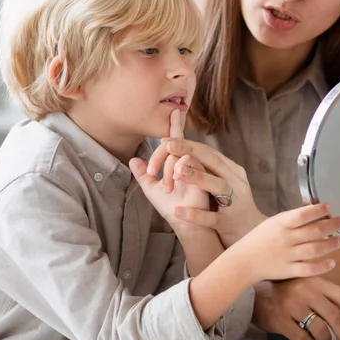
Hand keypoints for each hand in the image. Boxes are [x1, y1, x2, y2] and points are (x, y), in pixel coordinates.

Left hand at [129, 111, 208, 229]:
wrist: (188, 227)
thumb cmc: (173, 208)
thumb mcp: (152, 191)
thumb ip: (143, 175)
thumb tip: (133, 160)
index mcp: (181, 163)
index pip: (177, 142)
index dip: (175, 126)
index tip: (174, 111)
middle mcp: (192, 164)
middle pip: (175, 147)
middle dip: (159, 157)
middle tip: (151, 172)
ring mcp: (200, 172)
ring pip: (182, 158)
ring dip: (169, 173)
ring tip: (166, 188)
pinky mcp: (207, 184)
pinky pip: (192, 173)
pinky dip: (181, 179)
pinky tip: (174, 196)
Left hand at [147, 137, 265, 245]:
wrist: (253, 234)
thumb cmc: (233, 207)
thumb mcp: (225, 184)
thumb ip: (209, 169)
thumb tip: (185, 153)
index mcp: (233, 172)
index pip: (210, 153)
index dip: (189, 145)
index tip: (167, 140)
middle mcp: (236, 183)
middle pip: (214, 162)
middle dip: (190, 152)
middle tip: (168, 146)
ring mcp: (234, 203)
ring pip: (218, 186)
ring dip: (198, 177)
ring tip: (177, 172)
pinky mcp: (229, 223)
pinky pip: (211, 218)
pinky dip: (195, 214)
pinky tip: (177, 211)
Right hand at [228, 203, 339, 284]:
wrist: (244, 260)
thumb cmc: (260, 238)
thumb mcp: (273, 222)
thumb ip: (292, 217)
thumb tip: (313, 207)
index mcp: (281, 224)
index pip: (302, 215)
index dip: (318, 210)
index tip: (329, 206)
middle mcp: (286, 239)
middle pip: (313, 231)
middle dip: (331, 226)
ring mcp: (288, 256)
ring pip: (314, 250)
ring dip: (329, 245)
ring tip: (339, 241)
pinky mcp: (289, 271)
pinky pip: (308, 270)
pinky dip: (321, 267)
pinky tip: (332, 263)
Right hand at [252, 274, 339, 339]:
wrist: (257, 295)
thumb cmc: (288, 293)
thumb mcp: (313, 292)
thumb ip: (334, 304)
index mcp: (318, 282)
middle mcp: (307, 291)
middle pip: (335, 317)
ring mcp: (293, 305)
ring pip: (320, 331)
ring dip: (323, 339)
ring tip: (319, 337)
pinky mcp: (281, 320)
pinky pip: (302, 339)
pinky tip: (303, 337)